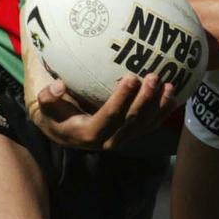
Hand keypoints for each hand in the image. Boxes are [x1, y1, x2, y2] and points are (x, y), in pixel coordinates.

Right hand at [28, 72, 178, 150]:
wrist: (63, 131)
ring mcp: (122, 139)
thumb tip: (58, 86)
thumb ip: (47, 97)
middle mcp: (108, 141)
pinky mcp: (131, 134)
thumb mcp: (44, 106)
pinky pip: (151, 125)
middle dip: (145, 100)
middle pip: (132, 122)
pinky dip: (164, 111)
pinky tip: (174, 94)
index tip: (130, 77)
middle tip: (153, 77)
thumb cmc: (54, 112)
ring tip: (169, 85)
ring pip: (145, 125)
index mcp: (88, 134)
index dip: (121, 99)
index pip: (109, 117)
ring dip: (159, 106)